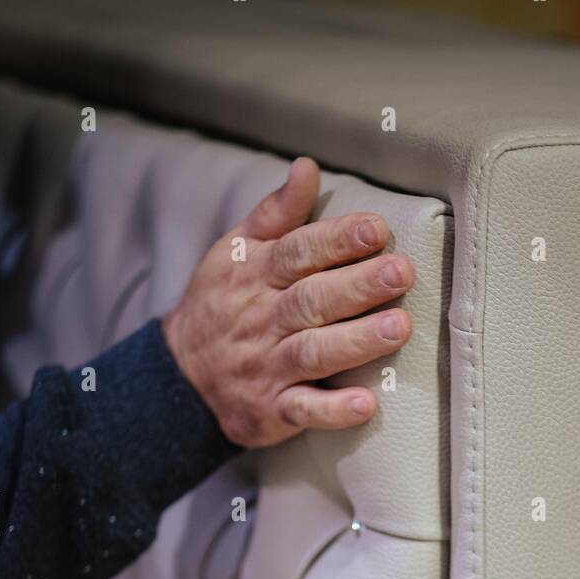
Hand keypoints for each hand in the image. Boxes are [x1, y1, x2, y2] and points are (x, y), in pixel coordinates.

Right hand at [162, 157, 414, 446]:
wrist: (179, 377)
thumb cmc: (220, 306)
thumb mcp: (235, 253)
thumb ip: (275, 214)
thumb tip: (307, 167)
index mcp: (256, 276)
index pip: (298, 253)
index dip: (336, 240)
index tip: (375, 229)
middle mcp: (263, 320)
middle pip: (312, 300)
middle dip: (358, 286)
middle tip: (400, 272)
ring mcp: (268, 367)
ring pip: (313, 353)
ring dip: (356, 342)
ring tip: (398, 327)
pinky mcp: (272, 411)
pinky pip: (303, 411)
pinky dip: (333, 411)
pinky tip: (365, 405)